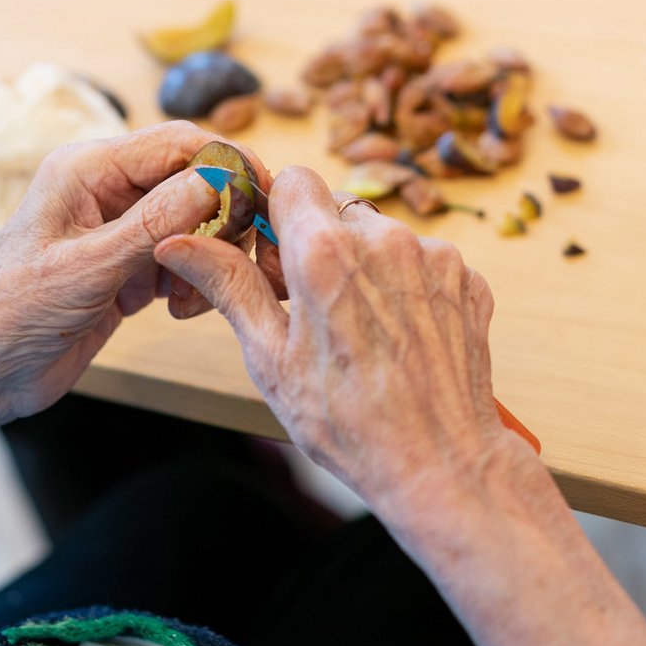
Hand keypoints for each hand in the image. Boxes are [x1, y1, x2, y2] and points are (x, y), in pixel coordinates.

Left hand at [0, 122, 277, 436]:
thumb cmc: (8, 314)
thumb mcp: (85, 269)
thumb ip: (151, 224)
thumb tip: (214, 181)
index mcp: (86, 169)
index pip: (177, 143)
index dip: (227, 164)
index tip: (264, 198)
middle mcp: (105, 190)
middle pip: (193, 180)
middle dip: (222, 218)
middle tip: (236, 260)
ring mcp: (117, 230)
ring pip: (194, 223)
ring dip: (208, 255)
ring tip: (189, 297)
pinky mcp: (126, 268)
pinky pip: (181, 259)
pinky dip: (192, 281)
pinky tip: (176, 309)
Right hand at [155, 166, 517, 510]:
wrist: (440, 464)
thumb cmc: (350, 424)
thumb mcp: (270, 358)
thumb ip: (227, 285)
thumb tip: (178, 243)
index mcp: (327, 254)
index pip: (292, 180)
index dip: (276, 215)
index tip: (274, 257)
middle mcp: (386, 241)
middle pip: (336, 210)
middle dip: (318, 245)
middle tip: (311, 308)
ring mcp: (435, 258)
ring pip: (381, 236)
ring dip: (363, 267)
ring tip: (360, 331)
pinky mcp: (467, 279)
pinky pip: (422, 261)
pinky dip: (405, 286)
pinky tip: (397, 336)